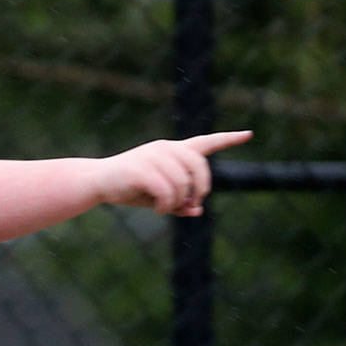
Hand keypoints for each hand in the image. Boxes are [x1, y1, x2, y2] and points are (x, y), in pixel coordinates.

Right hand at [96, 131, 250, 216]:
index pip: (205, 142)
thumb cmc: (129, 188)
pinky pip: (167, 190)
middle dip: (201, 187)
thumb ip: (179, 202)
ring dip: (179, 201)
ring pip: (183, 182)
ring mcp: (154, 157)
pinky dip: (166, 205)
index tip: (248, 135)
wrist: (96, 182)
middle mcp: (166, 149)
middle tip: (193, 202)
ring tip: (166, 209)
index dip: (228, 139)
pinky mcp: (142, 169)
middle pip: (200, 166)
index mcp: (173, 150)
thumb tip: (197, 210)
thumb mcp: (157, 196)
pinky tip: (158, 210)